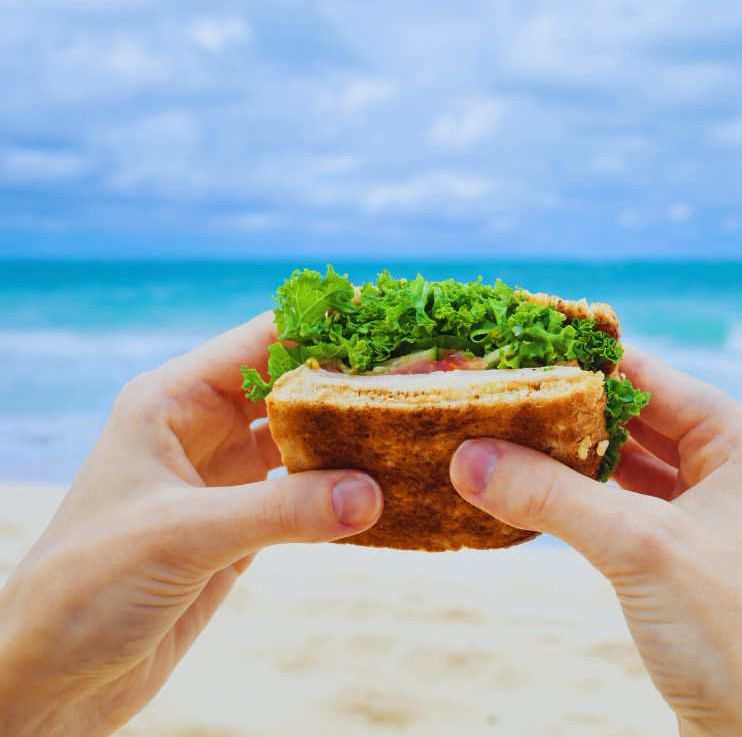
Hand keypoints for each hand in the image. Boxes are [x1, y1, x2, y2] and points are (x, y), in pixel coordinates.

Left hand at [0, 315, 382, 736]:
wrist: (51, 678)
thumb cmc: (84, 589)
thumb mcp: (182, 536)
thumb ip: (281, 511)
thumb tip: (374, 492)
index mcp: (171, 403)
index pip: (263, 342)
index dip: (329, 330)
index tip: (400, 325)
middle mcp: (200, 432)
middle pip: (293, 387)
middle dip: (354, 382)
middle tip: (429, 379)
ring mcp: (223, 481)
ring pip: (304, 441)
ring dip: (354, 438)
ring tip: (420, 430)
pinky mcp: (241, 530)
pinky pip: (307, 496)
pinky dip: (345, 492)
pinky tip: (389, 490)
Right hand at [450, 347, 741, 736]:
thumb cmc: (735, 638)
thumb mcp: (638, 549)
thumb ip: (552, 495)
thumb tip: (468, 455)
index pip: (650, 376)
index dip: (579, 362)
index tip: (510, 349)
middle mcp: (736, 466)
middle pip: (636, 418)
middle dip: (566, 413)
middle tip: (492, 395)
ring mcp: (714, 513)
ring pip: (628, 465)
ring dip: (571, 459)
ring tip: (499, 438)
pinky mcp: (690, 558)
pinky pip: (627, 509)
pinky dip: (582, 501)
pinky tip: (533, 494)